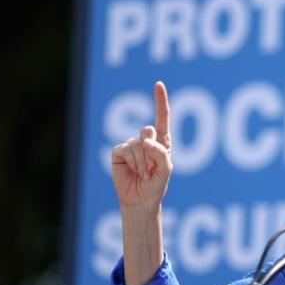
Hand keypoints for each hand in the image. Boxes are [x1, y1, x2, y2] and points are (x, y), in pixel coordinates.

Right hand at [111, 81, 172, 212]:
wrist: (140, 200)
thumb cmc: (156, 185)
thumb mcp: (165, 170)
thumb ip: (160, 154)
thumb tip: (146, 140)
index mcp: (162, 141)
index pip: (162, 118)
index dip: (160, 101)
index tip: (158, 84)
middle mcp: (146, 140)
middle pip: (147, 130)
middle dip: (151, 150)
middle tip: (152, 168)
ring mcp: (131, 145)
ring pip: (137, 143)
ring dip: (143, 162)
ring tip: (145, 174)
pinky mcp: (119, 151)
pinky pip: (125, 149)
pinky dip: (133, 162)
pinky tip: (135, 172)